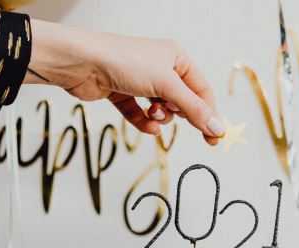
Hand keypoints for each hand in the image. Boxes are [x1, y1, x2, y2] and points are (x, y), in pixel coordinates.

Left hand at [25, 20, 223, 145]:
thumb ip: (193, 109)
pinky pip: (141, 116)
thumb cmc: (122, 61)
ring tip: (153, 114)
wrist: (81, 63)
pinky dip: (145, 123)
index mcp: (175, 58)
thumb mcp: (167, 85)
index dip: (210, 114)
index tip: (215, 136)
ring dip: (161, 117)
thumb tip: (217, 127)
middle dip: (183, 115)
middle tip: (196, 133)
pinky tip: (147, 124)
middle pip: (183, 102)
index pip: (201, 90)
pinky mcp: (124, 94)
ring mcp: (141, 82)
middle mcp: (160, 68)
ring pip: (162, 110)